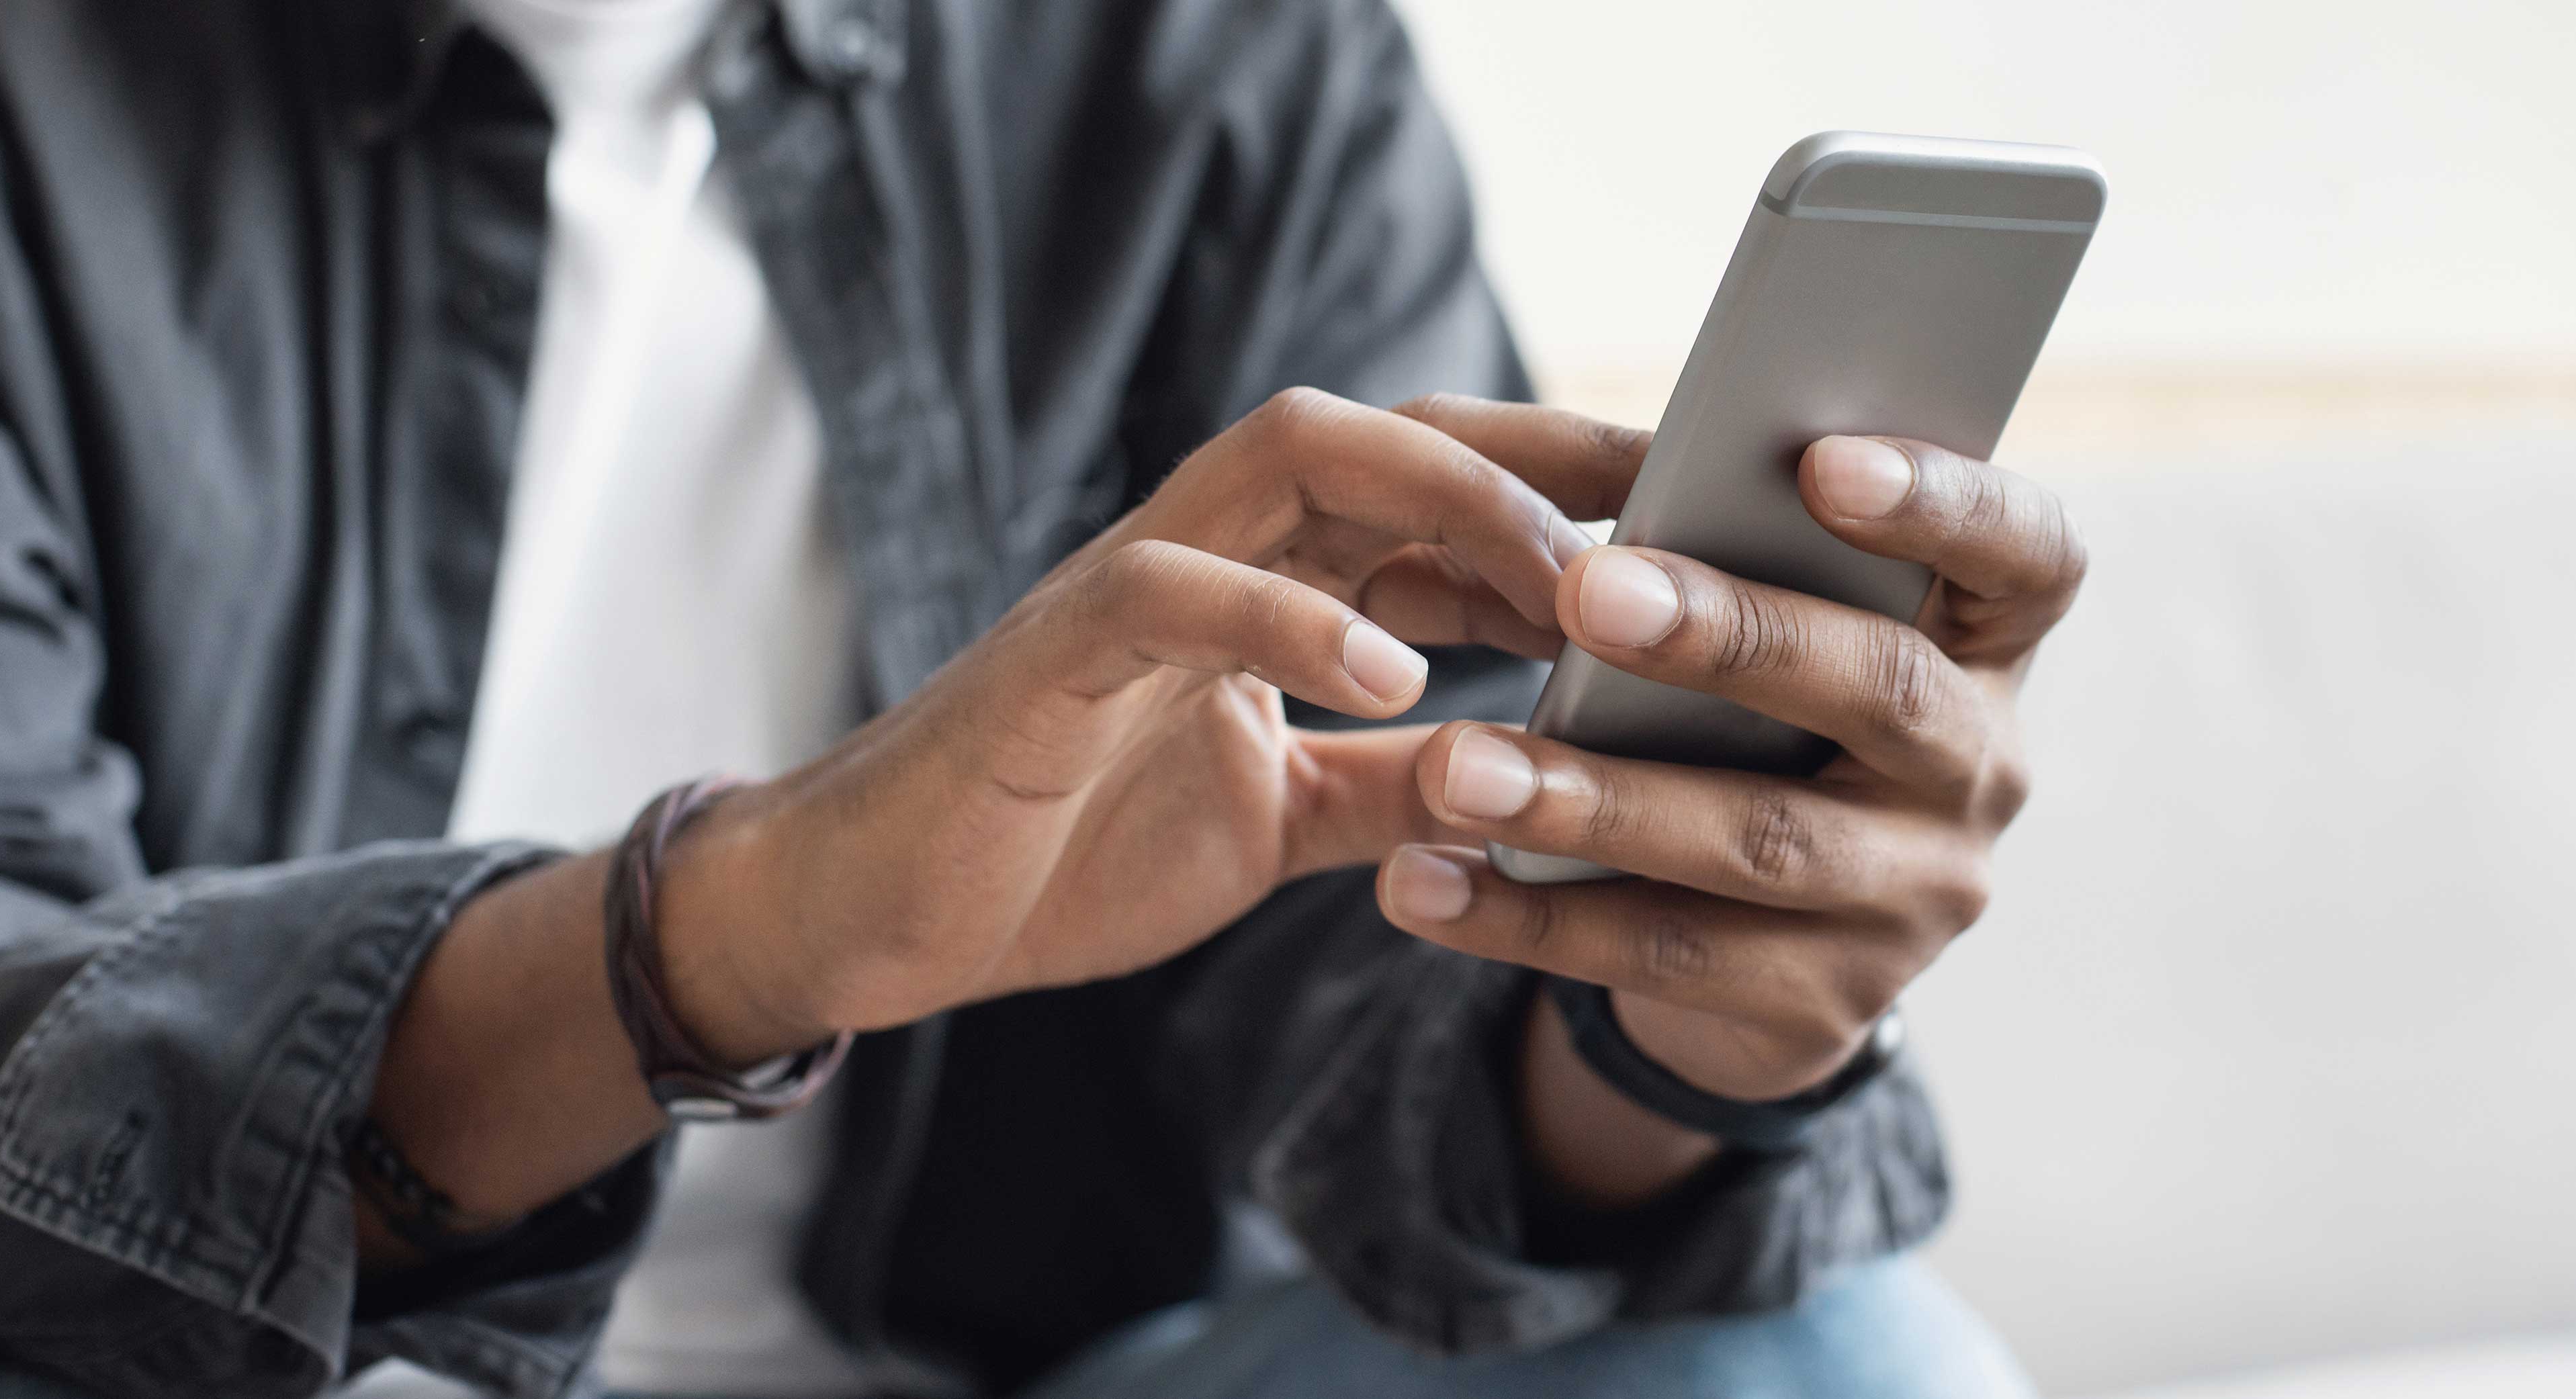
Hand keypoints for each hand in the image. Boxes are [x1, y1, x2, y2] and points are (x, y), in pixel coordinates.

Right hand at [655, 390, 1636, 1060]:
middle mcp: (1210, 553)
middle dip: (1541, 458)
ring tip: (1561, 587)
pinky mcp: (1052, 658)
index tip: (1700, 528)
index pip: (1435, 492)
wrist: (875, 914)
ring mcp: (1127, 589)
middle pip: (1393, 435)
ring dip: (1446, 507)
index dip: (1569, 498)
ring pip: (1296, 461)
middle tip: (1675, 512)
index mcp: (1265, 584)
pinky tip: (1397, 681)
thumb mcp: (1284, 821)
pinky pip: (1174, 590)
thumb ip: (1398, 784)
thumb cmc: (1068, 845)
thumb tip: (1543, 782)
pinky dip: (1292, 622)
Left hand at [1374, 434, 2086, 1100]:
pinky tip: (1424, 883)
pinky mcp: (1825, 1008)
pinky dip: (1531, 919)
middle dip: (1733, 637)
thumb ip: (1735, 566)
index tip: (1821, 463)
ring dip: (1598, 801)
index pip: (2029, 555)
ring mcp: (1917, 900)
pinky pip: (1667, 958)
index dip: (1944, 502)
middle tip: (1588, 590)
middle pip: (1884, 690)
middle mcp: (1981, 769)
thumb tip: (1590, 512)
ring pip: (1761, 841)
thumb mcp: (1779, 641)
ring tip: (1458, 768)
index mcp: (1986, 644)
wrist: (1772, 957)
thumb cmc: (1759, 726)